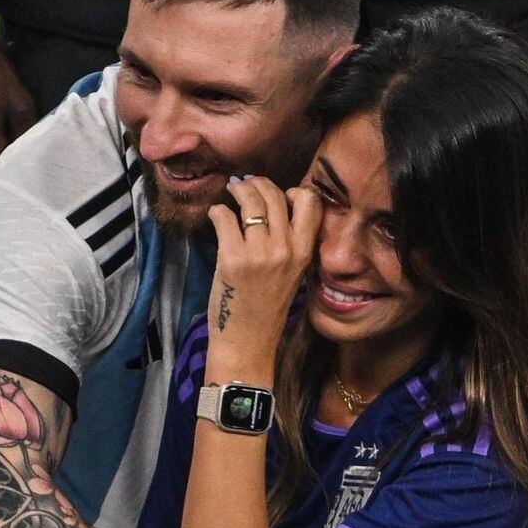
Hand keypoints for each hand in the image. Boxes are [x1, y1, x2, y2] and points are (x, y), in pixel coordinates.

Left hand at [206, 177, 320, 369]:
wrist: (247, 343)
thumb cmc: (266, 310)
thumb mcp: (291, 275)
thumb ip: (290, 244)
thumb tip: (274, 209)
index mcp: (304, 253)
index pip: (310, 202)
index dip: (293, 191)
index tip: (279, 194)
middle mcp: (286, 250)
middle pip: (276, 195)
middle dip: (258, 183)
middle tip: (245, 184)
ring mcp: (259, 254)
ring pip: (250, 200)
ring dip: (237, 190)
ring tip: (230, 191)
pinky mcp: (232, 259)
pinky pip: (224, 217)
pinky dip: (217, 211)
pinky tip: (216, 216)